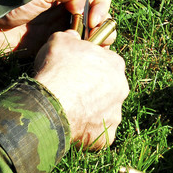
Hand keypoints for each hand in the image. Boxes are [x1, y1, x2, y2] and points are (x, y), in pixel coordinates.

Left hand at [0, 0, 114, 56]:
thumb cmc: (5, 2)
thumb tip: (87, 6)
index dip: (101, 8)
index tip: (94, 22)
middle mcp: (63, 9)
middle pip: (97, 18)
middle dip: (102, 28)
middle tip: (96, 40)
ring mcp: (57, 29)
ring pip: (87, 37)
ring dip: (95, 43)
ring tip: (90, 50)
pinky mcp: (49, 48)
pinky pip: (72, 51)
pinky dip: (80, 55)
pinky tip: (77, 58)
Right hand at [34, 30, 128, 149]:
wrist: (51, 105)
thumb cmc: (57, 70)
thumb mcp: (59, 40)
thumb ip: (70, 37)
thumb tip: (72, 36)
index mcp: (115, 64)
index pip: (108, 61)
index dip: (92, 64)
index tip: (78, 67)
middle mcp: (121, 89)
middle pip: (109, 87)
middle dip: (94, 88)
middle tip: (73, 89)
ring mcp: (115, 114)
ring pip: (104, 111)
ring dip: (91, 110)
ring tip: (69, 109)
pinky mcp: (106, 136)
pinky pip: (97, 131)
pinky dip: (87, 130)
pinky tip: (71, 124)